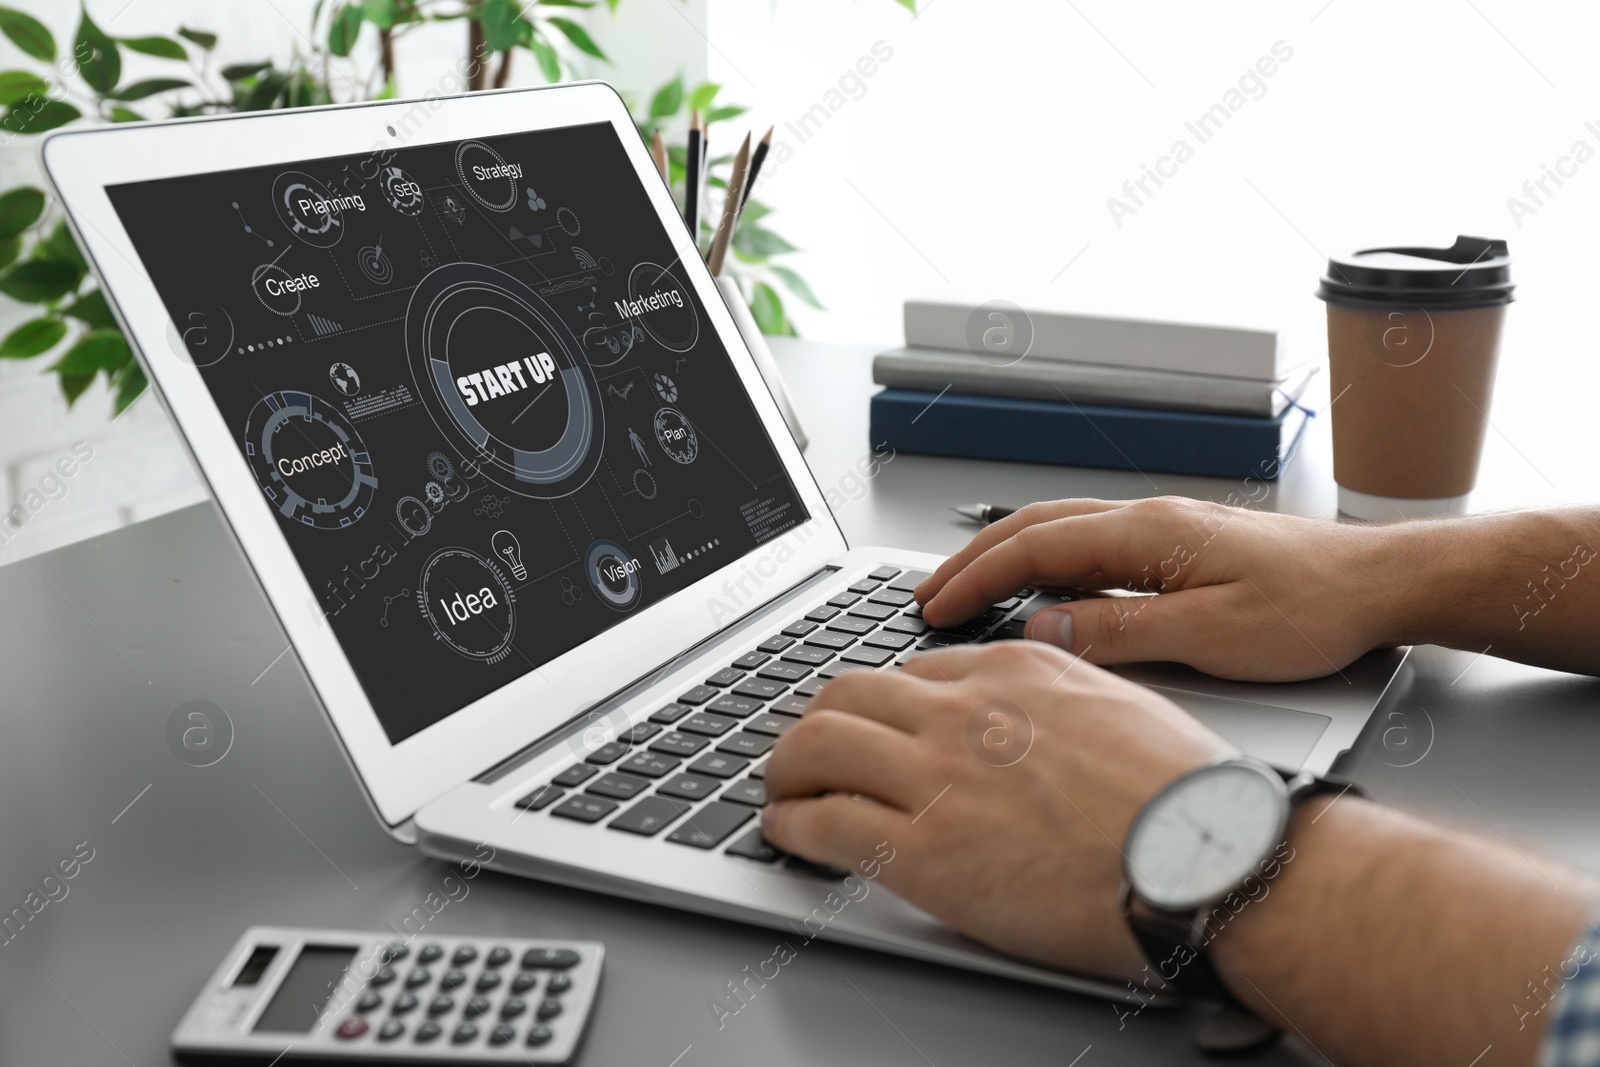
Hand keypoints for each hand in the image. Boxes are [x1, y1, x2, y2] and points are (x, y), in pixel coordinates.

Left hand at [760, 641, 1232, 980]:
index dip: (882, 706)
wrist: (1212, 863)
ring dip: (784, 768)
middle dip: (814, 722)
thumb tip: (1033, 703)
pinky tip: (788, 835)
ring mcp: (939, 776)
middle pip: (846, 693)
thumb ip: (1059, 693)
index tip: (873, 729)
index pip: (912, 671)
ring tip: (780, 790)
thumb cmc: (1187, 800)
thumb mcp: (1121, 705)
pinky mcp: (924, 850)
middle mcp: (966, 711)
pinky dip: (790, 825)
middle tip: (804, 751)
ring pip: (816, 744)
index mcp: (1016, 671)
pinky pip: (824, 821)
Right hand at [917, 497, 1398, 681]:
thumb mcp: (1211, 636)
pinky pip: (1089, 544)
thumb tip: (1044, 628)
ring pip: (1060, 531)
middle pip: (1035, 527)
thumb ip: (1121, 631)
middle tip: (928, 595)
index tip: (935, 607)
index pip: (1034, 547)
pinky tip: (1039, 588)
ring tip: (967, 589)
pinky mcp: (1179, 545)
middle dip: (973, 559)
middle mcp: (1148, 519)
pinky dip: (1044, 562)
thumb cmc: (1313, 607)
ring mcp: (1163, 528)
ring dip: (1005, 557)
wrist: (1380, 583)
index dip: (976, 577)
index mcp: (1148, 533)